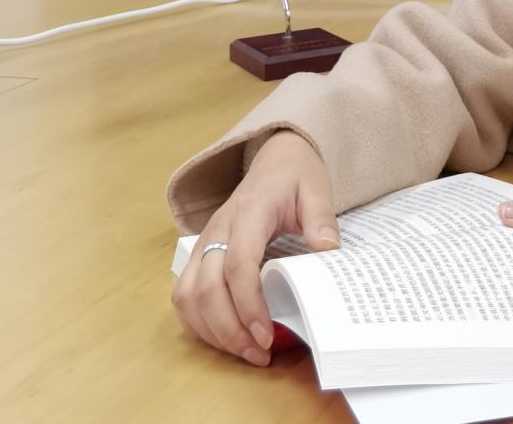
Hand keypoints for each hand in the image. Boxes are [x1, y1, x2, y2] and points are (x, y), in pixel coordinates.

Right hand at [170, 129, 339, 366]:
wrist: (275, 158)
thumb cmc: (296, 177)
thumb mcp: (317, 189)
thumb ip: (321, 218)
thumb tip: (328, 252)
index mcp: (249, 212)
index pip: (238, 264)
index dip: (248, 304)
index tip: (265, 334)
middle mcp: (218, 229)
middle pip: (206, 288)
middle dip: (228, 329)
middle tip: (259, 353)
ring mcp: (204, 242)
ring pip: (187, 295)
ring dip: (210, 330)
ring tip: (245, 351)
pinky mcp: (200, 254)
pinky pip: (184, 294)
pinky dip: (198, 321)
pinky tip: (225, 336)